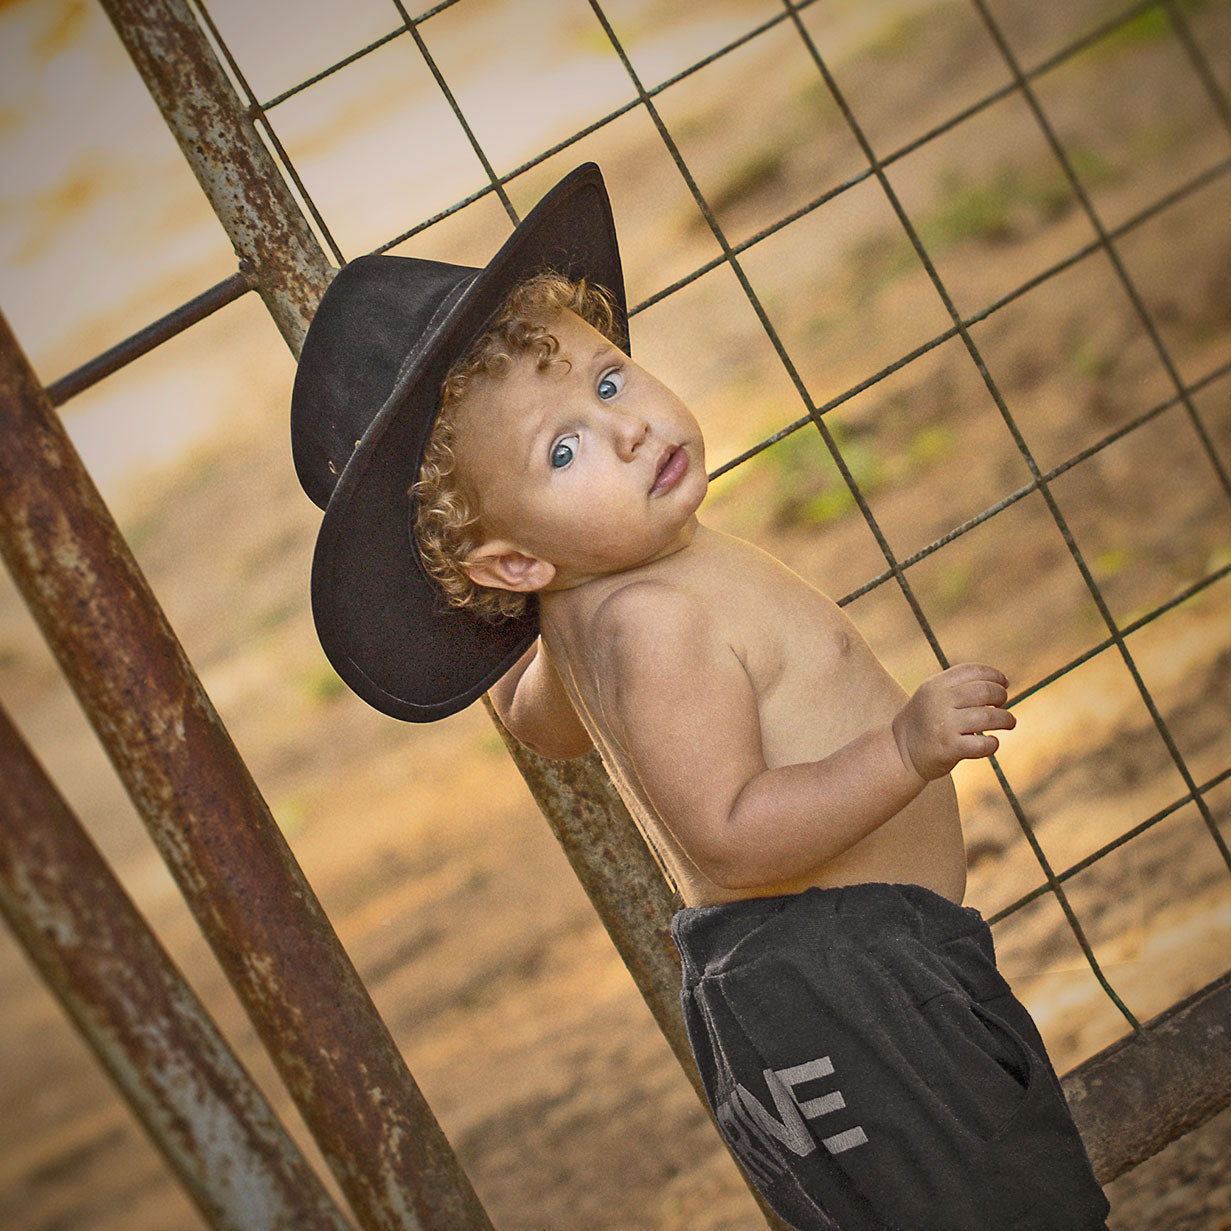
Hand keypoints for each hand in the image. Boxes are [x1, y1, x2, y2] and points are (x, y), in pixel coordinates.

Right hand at [891, 663, 1014, 780]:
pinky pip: (983, 744)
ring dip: (1006, 719)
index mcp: (935, 685)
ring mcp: (944, 725)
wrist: (899, 752)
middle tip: (1003, 704)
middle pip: (985, 691)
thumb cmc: (924, 722)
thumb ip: (958, 687)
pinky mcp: (949, 748)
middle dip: (1001, 696)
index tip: (1004, 683)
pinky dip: (993, 744)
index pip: (972, 671)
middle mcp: (939, 701)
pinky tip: (992, 742)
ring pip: (989, 717)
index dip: (995, 675)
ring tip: (1009, 722)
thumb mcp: (932, 696)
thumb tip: (1000, 683)